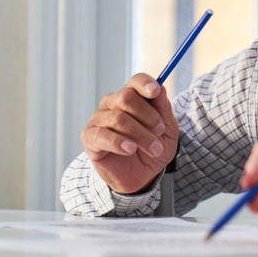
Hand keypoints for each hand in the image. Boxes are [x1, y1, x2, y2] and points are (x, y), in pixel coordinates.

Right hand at [80, 73, 178, 193]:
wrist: (142, 175)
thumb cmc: (153, 148)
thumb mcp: (167, 130)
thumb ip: (163, 110)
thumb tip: (161, 89)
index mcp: (131, 97)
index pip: (135, 81)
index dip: (145, 84)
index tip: (155, 92)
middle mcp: (112, 103)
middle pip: (126, 97)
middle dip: (148, 115)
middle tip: (160, 131)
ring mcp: (99, 120)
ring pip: (118, 118)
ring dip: (141, 135)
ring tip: (154, 149)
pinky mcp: (90, 138)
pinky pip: (102, 135)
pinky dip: (119, 142)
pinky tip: (130, 149)